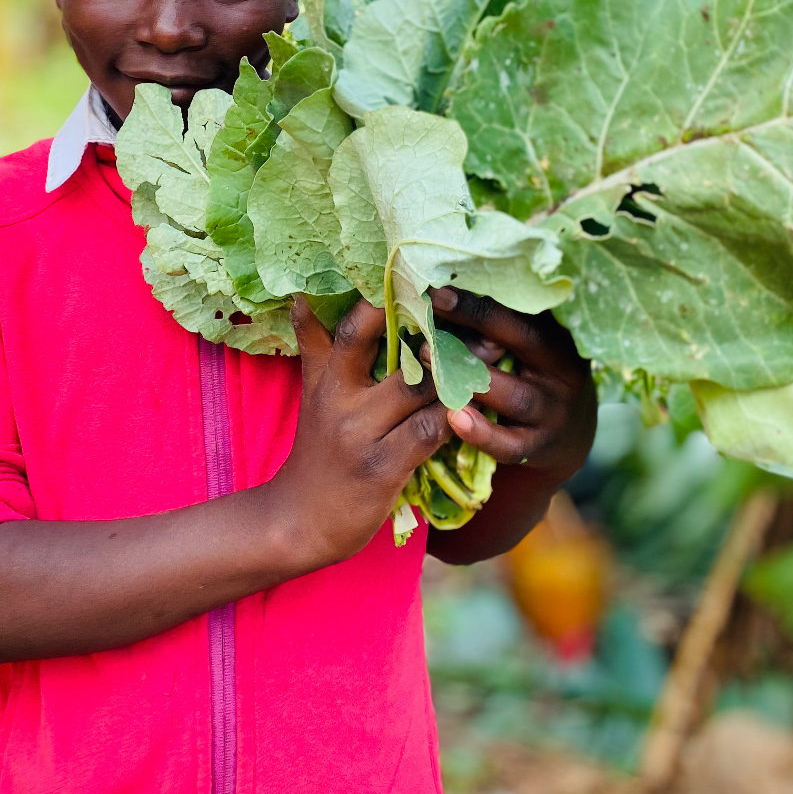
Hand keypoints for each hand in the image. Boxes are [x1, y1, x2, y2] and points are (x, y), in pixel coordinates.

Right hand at [259, 296, 456, 568]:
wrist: (298, 520)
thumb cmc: (316, 452)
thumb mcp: (311, 394)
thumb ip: (314, 347)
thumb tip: (301, 296)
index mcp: (324, 378)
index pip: (351, 326)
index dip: (382, 299)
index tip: (419, 273)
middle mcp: (338, 399)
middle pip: (383, 346)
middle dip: (429, 324)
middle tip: (470, 303)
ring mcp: (360, 434)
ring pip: (417, 388)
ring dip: (457, 369)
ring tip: (494, 349)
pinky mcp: (382, 468)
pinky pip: (429, 433)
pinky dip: (457, 417)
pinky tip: (478, 406)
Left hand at [430, 288, 596, 480]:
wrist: (567, 438)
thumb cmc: (530, 377)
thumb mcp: (528, 346)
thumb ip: (497, 323)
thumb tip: (437, 286)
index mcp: (558, 336)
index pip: (525, 308)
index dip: (483, 294)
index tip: (440, 282)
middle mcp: (562, 370)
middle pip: (525, 339)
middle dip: (478, 318)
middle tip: (432, 307)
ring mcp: (553, 411)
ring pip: (514, 395)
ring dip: (471, 379)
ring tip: (427, 359)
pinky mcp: (540, 447)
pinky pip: (511, 443)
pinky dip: (483, 433)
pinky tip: (455, 418)